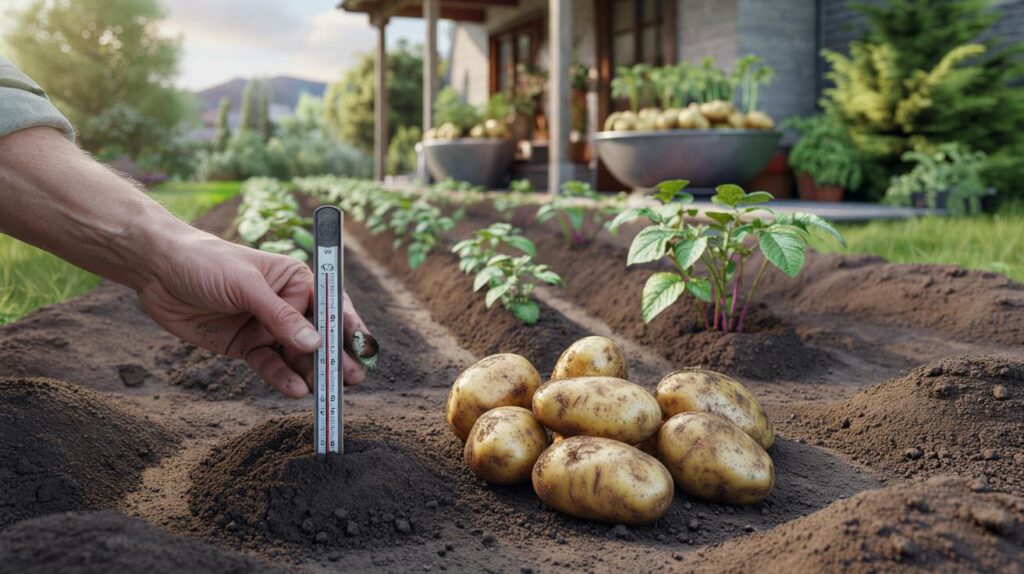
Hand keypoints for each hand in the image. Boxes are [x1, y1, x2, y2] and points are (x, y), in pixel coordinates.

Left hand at [136, 231, 372, 397]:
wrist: (156, 271)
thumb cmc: (206, 262)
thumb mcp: (246, 286)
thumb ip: (280, 316)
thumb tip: (315, 344)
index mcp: (295, 280)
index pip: (330, 304)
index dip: (348, 326)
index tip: (364, 347)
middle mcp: (286, 305)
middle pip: (317, 335)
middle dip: (334, 357)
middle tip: (352, 378)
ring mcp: (266, 327)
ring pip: (296, 355)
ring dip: (312, 372)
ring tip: (326, 391)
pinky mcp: (246, 346)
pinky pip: (270, 366)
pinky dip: (283, 378)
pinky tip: (296, 390)